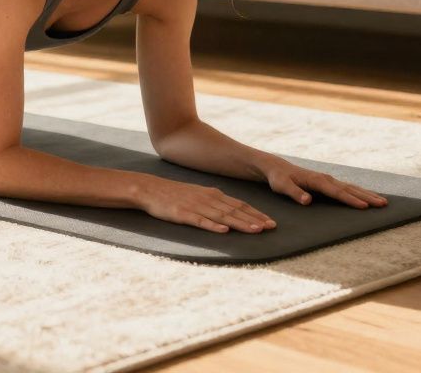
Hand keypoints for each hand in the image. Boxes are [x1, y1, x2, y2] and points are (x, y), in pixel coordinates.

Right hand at [134, 175, 276, 233]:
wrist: (149, 189)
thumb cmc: (174, 194)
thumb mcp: (198, 194)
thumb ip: (214, 202)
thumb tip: (232, 212)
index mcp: (212, 194)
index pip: (239, 204)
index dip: (256, 213)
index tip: (271, 222)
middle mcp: (207, 199)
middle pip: (235, 210)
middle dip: (255, 219)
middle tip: (271, 227)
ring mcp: (196, 206)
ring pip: (222, 216)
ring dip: (240, 223)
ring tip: (256, 230)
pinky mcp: (183, 214)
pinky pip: (200, 221)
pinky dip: (213, 226)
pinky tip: (224, 231)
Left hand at [262, 160, 387, 208]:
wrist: (277, 168)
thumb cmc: (279, 179)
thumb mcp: (282, 186)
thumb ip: (294, 193)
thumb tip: (308, 201)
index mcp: (317, 181)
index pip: (337, 192)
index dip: (351, 200)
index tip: (365, 207)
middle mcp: (326, 179)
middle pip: (350, 189)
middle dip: (367, 197)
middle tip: (383, 204)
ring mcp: (329, 180)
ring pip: (352, 188)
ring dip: (367, 194)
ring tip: (383, 202)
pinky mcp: (328, 182)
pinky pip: (348, 188)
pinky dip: (360, 192)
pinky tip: (368, 197)